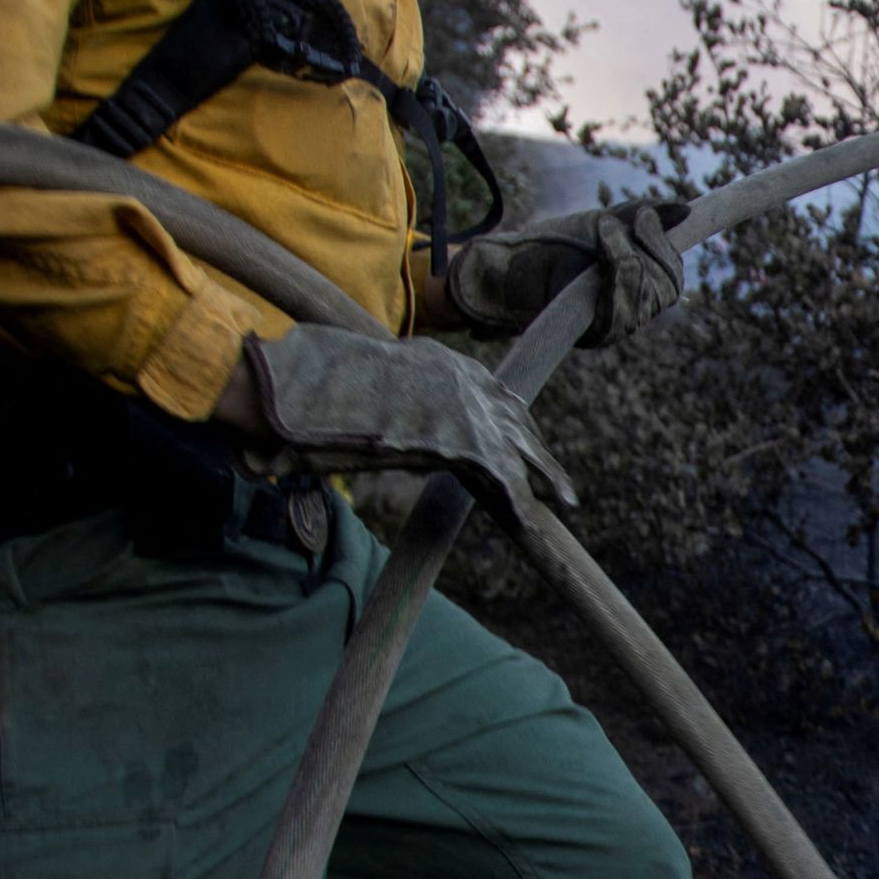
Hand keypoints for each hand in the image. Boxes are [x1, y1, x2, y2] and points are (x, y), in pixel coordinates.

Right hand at [239, 329, 577, 535]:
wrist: (312, 385)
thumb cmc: (319, 386)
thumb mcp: (357, 379)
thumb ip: (378, 395)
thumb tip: (363, 419)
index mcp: (442, 361)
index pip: (492, 391)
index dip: (511, 418)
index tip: (524, 433)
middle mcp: (463, 380)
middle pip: (515, 418)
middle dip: (537, 449)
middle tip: (560, 478)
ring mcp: (467, 408)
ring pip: (520, 447)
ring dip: (545, 476)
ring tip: (567, 500)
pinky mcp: (464, 440)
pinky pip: (501, 475)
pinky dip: (517, 498)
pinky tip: (530, 517)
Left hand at [440, 195, 690, 346]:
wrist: (512, 267)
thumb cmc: (556, 247)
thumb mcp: (605, 223)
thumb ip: (643, 217)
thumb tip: (686, 211)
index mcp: (640, 288)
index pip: (674, 276)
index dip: (664, 246)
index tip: (644, 215)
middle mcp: (633, 312)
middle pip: (666, 287)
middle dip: (645, 247)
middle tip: (613, 221)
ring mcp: (617, 326)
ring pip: (647, 295)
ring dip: (626, 254)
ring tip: (601, 229)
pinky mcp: (597, 334)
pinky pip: (623, 308)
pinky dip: (616, 270)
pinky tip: (601, 248)